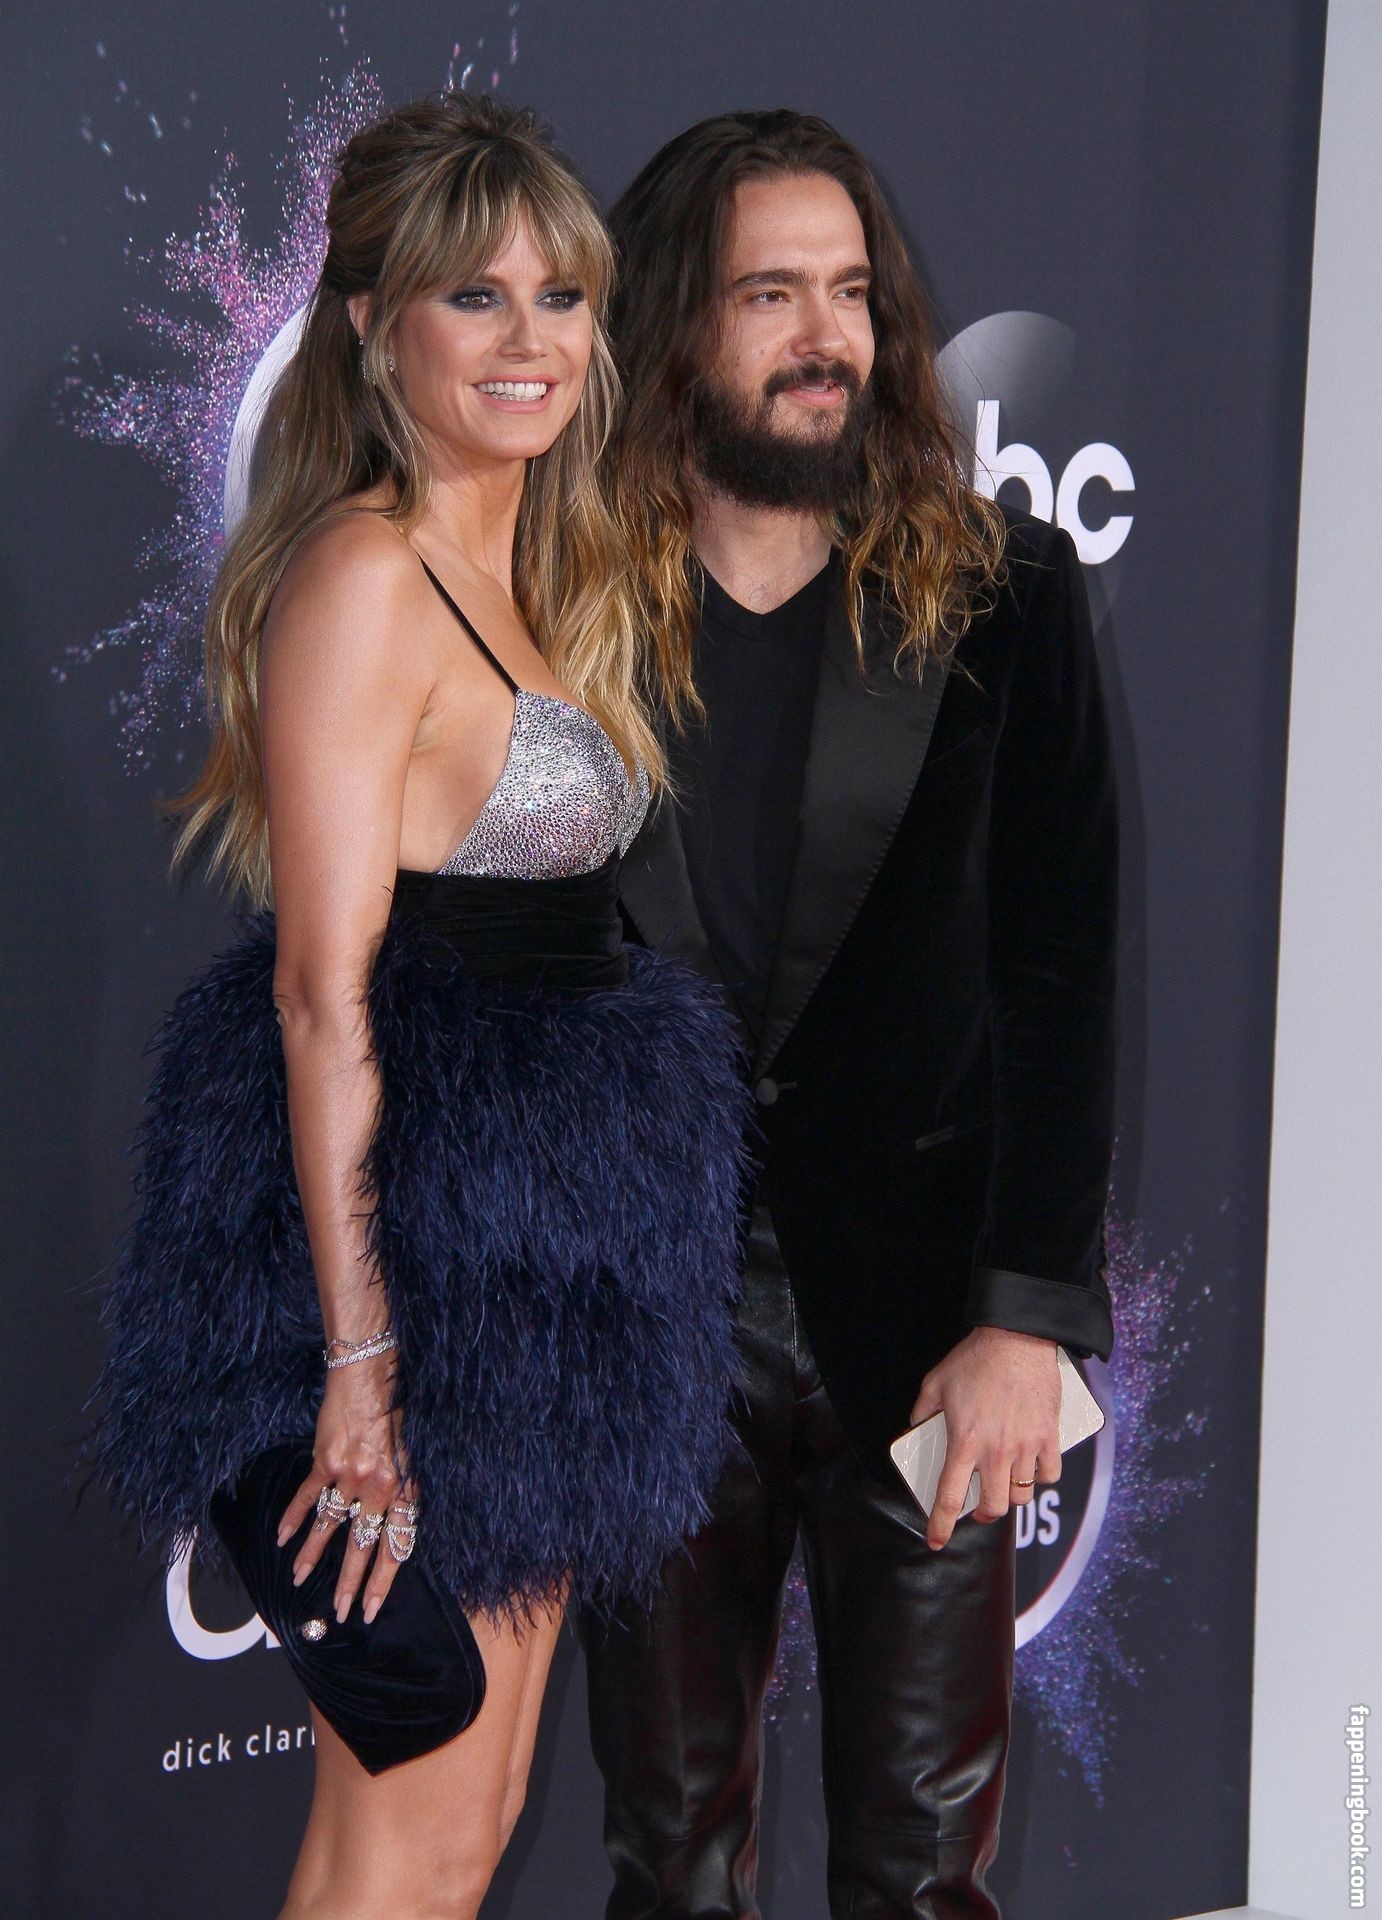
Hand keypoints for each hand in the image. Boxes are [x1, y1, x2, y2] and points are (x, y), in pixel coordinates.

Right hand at [275, 1356, 415, 1624]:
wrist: (369, 1375)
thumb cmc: (393, 1412)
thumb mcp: (408, 1455)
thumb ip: (399, 1489)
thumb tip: (391, 1523)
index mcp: (402, 1488)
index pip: (395, 1547)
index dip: (382, 1580)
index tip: (371, 1608)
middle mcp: (377, 1486)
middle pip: (362, 1546)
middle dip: (350, 1583)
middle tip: (340, 1612)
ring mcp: (349, 1475)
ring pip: (330, 1526)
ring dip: (314, 1556)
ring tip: (301, 1581)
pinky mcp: (325, 1461)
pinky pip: (307, 1497)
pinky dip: (294, 1518)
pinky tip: (282, 1539)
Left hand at [909, 1327, 1060, 1550]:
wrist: (1017, 1338)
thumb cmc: (975, 1359)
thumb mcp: (935, 1383)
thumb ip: (923, 1411)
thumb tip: (917, 1427)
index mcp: (964, 1442)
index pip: (950, 1497)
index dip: (941, 1524)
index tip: (936, 1540)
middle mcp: (996, 1452)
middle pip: (993, 1507)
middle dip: (983, 1514)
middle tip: (979, 1507)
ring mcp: (1026, 1447)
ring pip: (1022, 1495)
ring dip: (1010, 1495)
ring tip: (1004, 1483)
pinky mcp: (1049, 1436)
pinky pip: (1049, 1474)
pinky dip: (1041, 1477)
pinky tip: (1032, 1469)